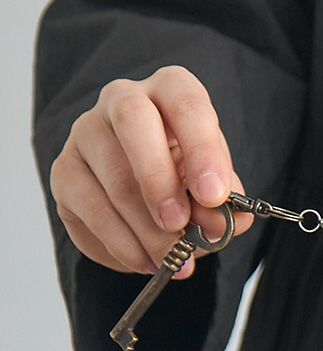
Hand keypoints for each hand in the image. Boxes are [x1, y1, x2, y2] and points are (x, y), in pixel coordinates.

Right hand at [50, 66, 253, 279]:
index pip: (186, 104)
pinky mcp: (65, 171)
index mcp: (171, 89)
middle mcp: (123, 99)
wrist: (148, 191)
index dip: (202, 150)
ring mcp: (87, 133)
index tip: (214, 196)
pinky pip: (89, 209)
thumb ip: (224, 201)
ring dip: (146, 229)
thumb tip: (229, 221)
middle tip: (179, 224)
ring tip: (174, 259)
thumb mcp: (215, 184)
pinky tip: (146, 260)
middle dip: (159, 179)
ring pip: (112, 178)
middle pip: (133, 121)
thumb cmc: (187, 175)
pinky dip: (122, 244)